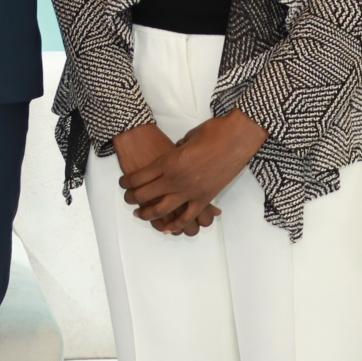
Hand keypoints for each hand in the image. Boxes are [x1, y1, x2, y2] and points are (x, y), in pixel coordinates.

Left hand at [121, 110, 266, 235]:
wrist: (237, 137)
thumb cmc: (213, 132)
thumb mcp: (186, 138)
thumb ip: (175, 152)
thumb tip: (173, 158)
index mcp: (168, 161)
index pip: (138, 178)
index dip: (127, 183)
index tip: (124, 184)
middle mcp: (176, 179)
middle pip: (145, 195)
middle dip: (132, 198)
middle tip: (128, 199)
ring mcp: (190, 191)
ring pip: (162, 210)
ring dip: (148, 214)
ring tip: (141, 214)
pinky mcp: (205, 198)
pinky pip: (188, 216)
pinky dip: (177, 224)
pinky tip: (168, 228)